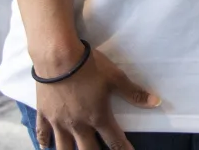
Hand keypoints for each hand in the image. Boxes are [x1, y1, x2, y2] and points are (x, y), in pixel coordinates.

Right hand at [31, 47, 158, 149]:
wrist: (58, 57)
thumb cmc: (90, 67)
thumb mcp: (116, 78)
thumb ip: (134, 93)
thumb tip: (156, 102)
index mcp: (98, 117)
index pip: (114, 140)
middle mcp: (78, 124)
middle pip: (87, 149)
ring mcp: (58, 121)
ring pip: (63, 148)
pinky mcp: (43, 114)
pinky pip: (42, 133)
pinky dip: (44, 142)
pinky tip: (45, 147)